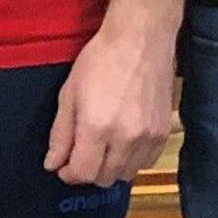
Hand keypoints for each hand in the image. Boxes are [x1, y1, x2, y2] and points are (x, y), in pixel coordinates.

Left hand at [46, 13, 175, 187]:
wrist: (141, 39)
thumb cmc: (100, 60)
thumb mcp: (69, 94)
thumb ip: (60, 134)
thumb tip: (53, 164)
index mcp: (97, 128)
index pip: (83, 173)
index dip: (69, 174)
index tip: (63, 166)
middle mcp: (125, 138)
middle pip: (104, 178)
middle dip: (88, 171)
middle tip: (81, 154)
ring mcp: (148, 137)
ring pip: (126, 174)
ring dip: (110, 167)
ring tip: (103, 147)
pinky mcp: (163, 132)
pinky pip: (146, 163)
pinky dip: (132, 160)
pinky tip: (123, 142)